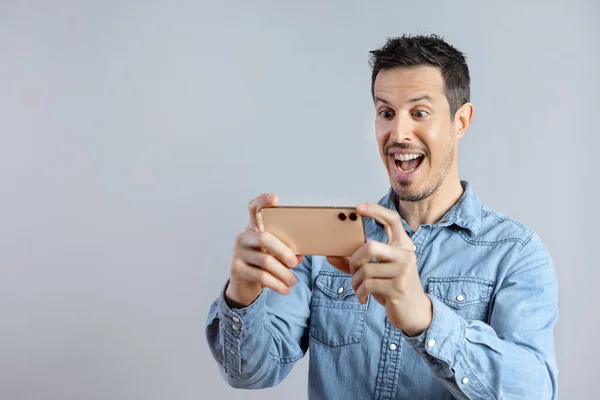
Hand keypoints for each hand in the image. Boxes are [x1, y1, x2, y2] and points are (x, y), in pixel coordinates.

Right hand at [225, 194, 302, 307]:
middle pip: (264, 238)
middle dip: (283, 251)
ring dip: (283, 273)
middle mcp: (244, 238)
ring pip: (264, 261)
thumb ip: (287, 250)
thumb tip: (299, 255)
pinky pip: (260, 276)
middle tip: (294, 262)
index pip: (254, 209)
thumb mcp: (275, 254)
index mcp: (254, 229)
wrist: (244, 284)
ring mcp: (238, 253)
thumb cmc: (263, 263)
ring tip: (293, 281)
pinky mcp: (237, 270)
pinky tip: (285, 289)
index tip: (275, 198)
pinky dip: (276, 284)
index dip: (263, 201)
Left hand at [327, 203, 431, 335]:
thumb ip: (356, 263)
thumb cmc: (393, 287)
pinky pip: (368, 285)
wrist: (414, 312)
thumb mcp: (378, 271)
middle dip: (354, 260)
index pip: (392, 220)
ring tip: (358, 288)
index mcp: (402, 246)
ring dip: (355, 281)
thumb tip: (330, 256)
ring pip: (365, 269)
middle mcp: (405, 255)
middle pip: (370, 246)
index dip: (376, 210)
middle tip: (353, 270)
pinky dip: (359, 292)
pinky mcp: (398, 288)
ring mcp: (403, 272)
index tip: (358, 208)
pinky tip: (363, 297)